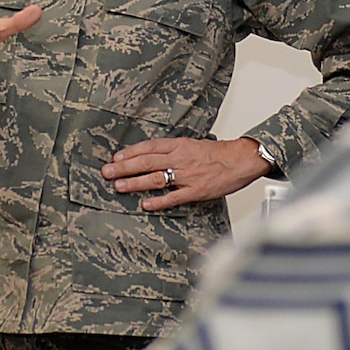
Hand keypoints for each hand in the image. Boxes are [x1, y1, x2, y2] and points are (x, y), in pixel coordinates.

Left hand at [102, 137, 271, 211]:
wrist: (241, 160)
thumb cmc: (218, 154)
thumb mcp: (193, 145)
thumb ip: (173, 151)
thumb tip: (153, 156)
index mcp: (179, 146)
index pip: (150, 147)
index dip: (131, 152)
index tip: (116, 157)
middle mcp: (180, 159)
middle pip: (147, 162)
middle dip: (124, 167)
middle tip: (107, 172)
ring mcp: (187, 175)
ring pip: (156, 178)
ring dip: (135, 183)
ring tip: (119, 186)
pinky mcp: (196, 191)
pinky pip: (174, 197)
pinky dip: (159, 201)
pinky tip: (146, 205)